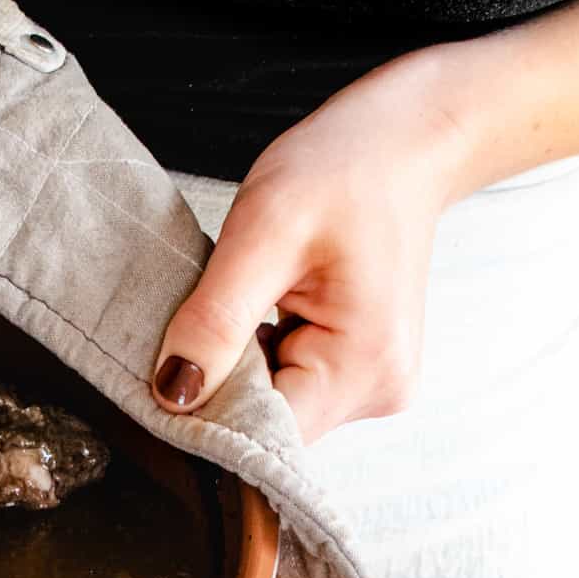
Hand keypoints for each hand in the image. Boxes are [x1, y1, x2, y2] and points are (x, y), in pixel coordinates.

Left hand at [151, 50, 476, 443]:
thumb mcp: (263, 232)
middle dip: (225, 380)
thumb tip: (173, 395)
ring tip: (254, 297)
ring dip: (242, 365)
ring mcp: (371, 385)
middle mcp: (377, 392)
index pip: (262, 435)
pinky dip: (262, 354)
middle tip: (218, 311)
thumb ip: (215, 322)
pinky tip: (269, 307)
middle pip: (268, 425)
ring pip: (274, 405)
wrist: (404, 142)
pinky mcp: (358, 371)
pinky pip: (289, 384)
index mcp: (363, 367)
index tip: (176, 365)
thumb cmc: (346, 169)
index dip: (208, 411)